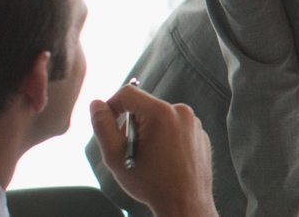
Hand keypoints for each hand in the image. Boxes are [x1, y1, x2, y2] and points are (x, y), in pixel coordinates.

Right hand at [90, 84, 217, 216]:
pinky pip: (176, 129)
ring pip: (160, 119)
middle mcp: (182, 112)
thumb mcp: (115, 156)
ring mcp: (194, 124)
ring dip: (148, 133)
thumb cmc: (152, 183)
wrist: (186, 205)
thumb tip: (97, 104)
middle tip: (130, 151)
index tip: (108, 124)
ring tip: (149, 159)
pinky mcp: (200, 136)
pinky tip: (164, 162)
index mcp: (161, 112)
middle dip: (131, 125)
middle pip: (144, 107)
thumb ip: (102, 126)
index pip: (128, 93)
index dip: (111, 106)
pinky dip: (166, 140)